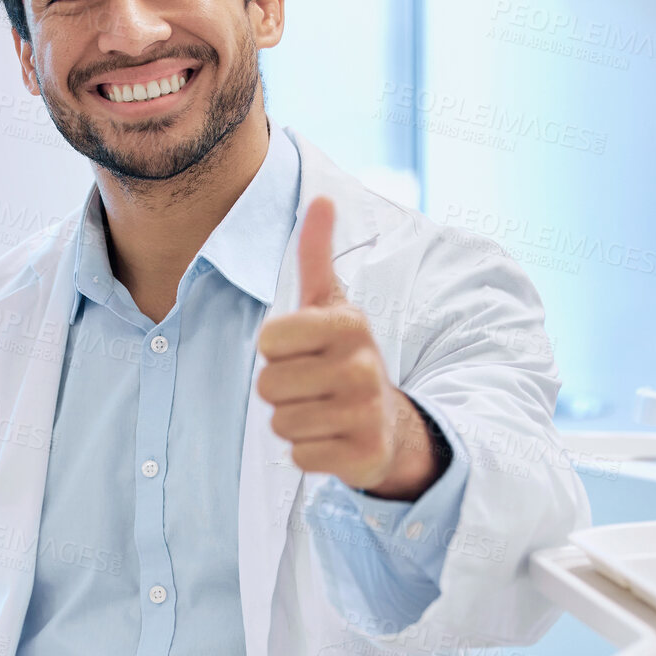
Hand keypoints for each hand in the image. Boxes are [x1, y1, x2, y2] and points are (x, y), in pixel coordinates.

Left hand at [257, 196, 437, 498]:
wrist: (387, 423)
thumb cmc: (343, 358)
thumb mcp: (331, 306)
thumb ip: (316, 255)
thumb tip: (322, 198)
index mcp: (350, 323)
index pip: (268, 341)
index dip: (274, 351)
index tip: (301, 351)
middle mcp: (363, 365)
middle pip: (268, 387)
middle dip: (280, 392)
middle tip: (310, 388)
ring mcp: (365, 412)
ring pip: (282, 423)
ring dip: (292, 422)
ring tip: (321, 412)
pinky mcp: (363, 455)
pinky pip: (299, 456)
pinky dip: (308, 452)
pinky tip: (331, 439)